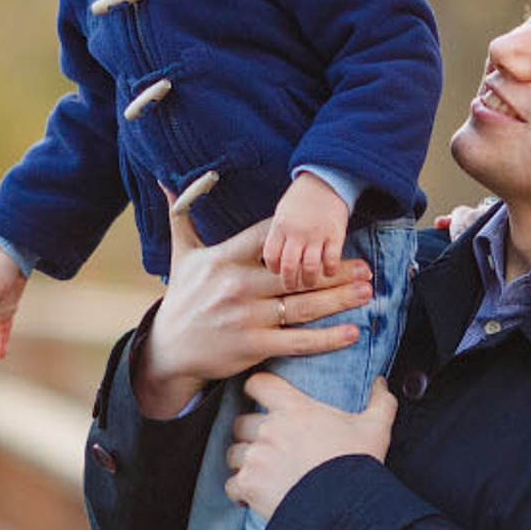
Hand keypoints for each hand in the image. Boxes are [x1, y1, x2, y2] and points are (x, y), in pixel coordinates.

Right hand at [133, 202, 372, 419]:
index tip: (329, 228)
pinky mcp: (254, 346)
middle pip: (295, 272)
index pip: (269, 238)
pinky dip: (327, 338)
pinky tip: (352, 331)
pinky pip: (298, 341)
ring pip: (302, 306)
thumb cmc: (182, 298)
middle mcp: (238, 285)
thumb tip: (164, 179)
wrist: (169, 350)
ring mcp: (247, 317)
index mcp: (224, 258)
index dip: (299, 232)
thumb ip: (179, 216)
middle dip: (334, 269)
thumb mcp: (181, 255)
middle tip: (366, 266)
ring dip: (339, 298)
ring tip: (366, 290)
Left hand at [226, 371, 397, 517]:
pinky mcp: (249, 485)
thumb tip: (381, 382)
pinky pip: (232, 485)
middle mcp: (270, 429)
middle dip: (250, 434)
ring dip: (245, 462)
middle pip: (241, 422)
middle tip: (268, 447)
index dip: (258, 389)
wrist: (348, 509)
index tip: (262, 398)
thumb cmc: (359, 465)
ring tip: (262, 474)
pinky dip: (241, 491)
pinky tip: (256, 497)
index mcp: (294, 408)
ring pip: (234, 453)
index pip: (259, 384)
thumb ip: (379, 401)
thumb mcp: (375, 429)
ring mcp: (257, 457)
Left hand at [262, 175, 351, 290]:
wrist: (326, 179)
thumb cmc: (302, 197)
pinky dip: (329, 271)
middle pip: (289, 267)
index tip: (277, 272)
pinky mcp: (336, 235)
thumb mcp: (282, 212)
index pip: (270, 256)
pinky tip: (328, 272)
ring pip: (310, 268)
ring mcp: (317, 235)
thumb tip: (274, 258)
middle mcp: (297, 232)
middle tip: (292, 287)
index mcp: (280, 225)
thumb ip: (279, 234)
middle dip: (289, 282)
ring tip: (309, 283)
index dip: (273, 268)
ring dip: (309, 280)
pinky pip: (331, 261)